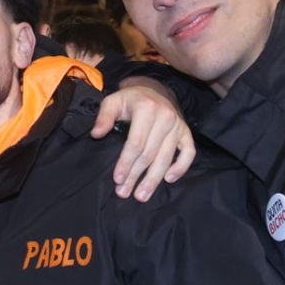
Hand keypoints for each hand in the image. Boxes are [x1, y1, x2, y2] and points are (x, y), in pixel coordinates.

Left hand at [92, 79, 195, 200]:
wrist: (154, 89)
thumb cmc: (131, 99)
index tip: (117, 179)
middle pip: (150, 154)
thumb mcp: (113, 101)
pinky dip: (180, 167)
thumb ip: (104, 117)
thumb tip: (96, 134)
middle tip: (124, 192)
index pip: (136, 143)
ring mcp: (178, 126)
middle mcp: (166, 117)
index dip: (126, 163)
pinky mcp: (186, 133)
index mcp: (147, 109)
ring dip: (153, 179)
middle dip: (136, 176)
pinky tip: (168, 179)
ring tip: (142, 195)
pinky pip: (188, 153)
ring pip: (166, 158)